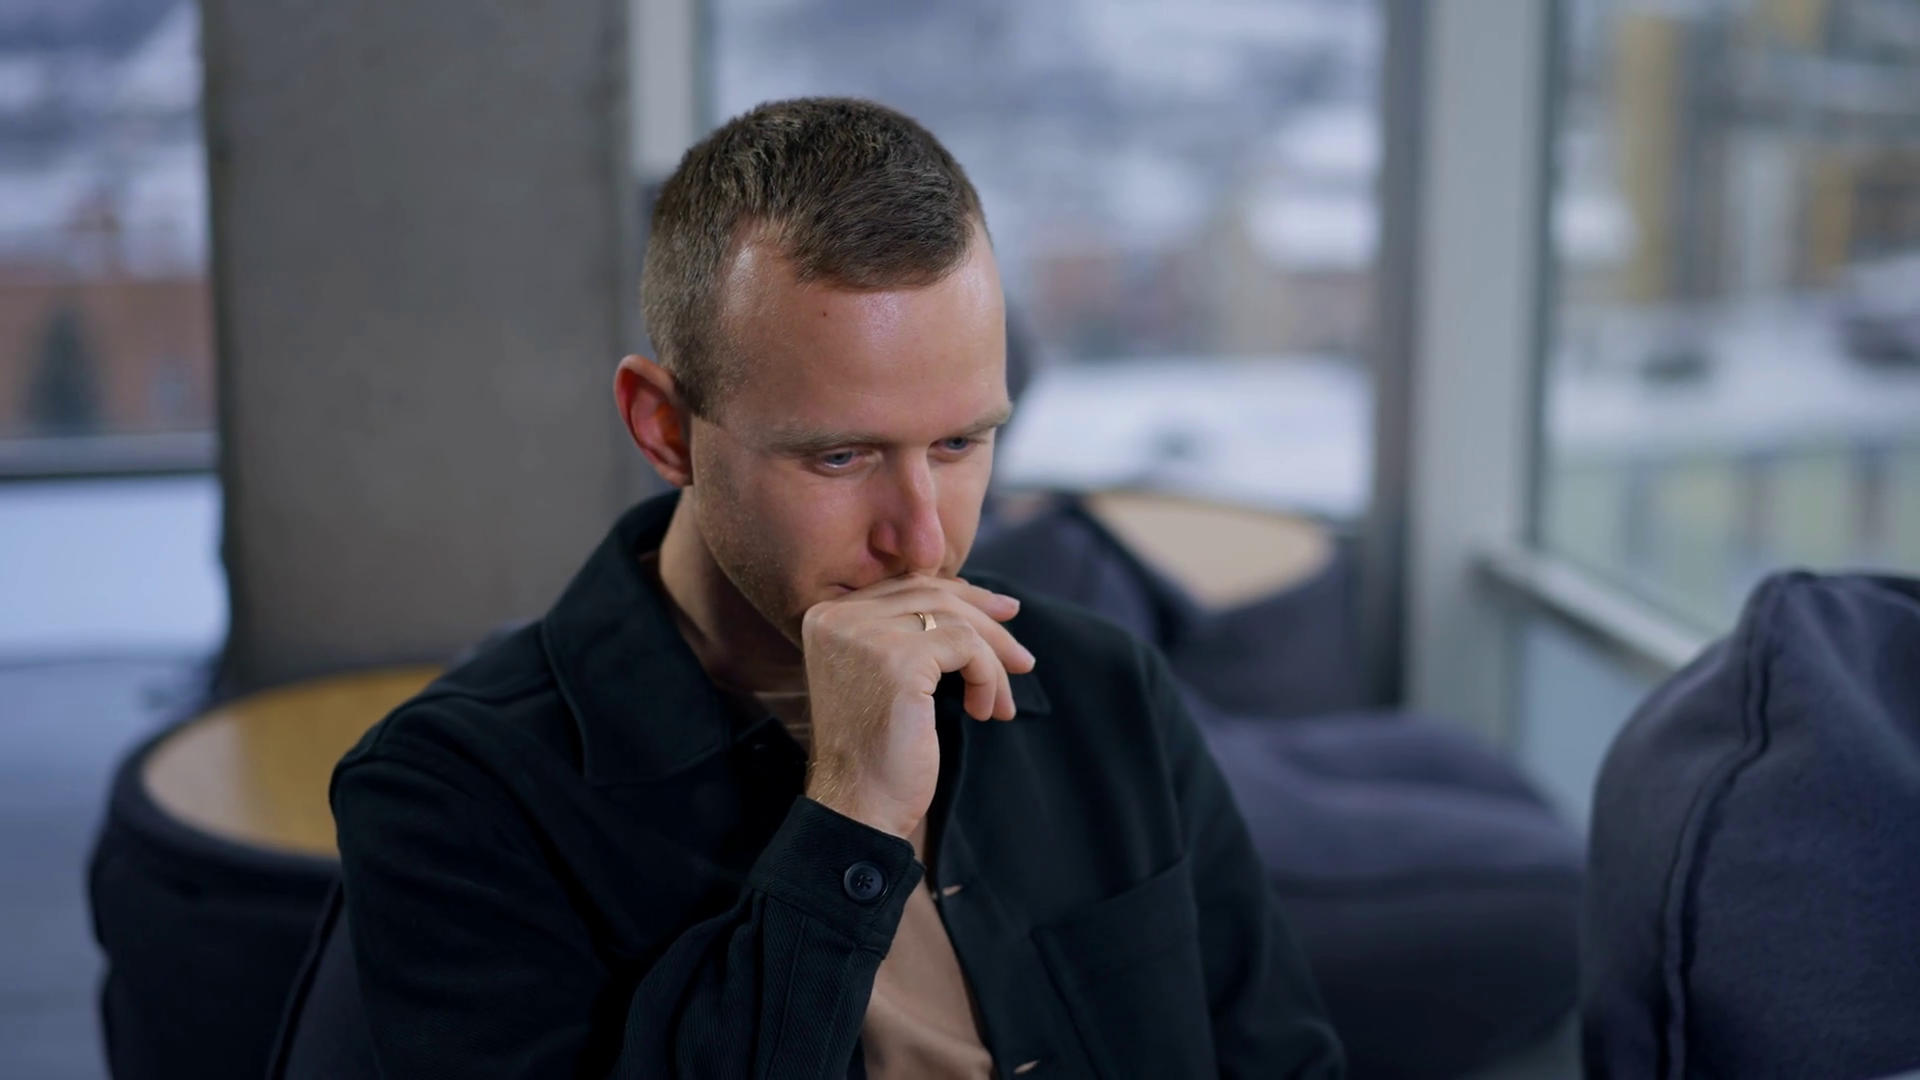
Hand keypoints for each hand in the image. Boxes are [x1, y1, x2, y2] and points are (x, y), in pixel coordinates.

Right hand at [801, 576, 1035, 838]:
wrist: (857, 805)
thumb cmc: (874, 749)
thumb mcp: (886, 675)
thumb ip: (908, 630)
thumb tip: (973, 595)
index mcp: (826, 615)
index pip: (907, 585)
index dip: (961, 596)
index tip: (1002, 614)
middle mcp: (838, 617)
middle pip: (933, 595)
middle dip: (987, 622)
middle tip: (1021, 656)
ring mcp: (865, 635)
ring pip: (955, 620)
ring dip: (992, 661)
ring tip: (1002, 701)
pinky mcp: (898, 660)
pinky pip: (966, 647)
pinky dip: (987, 677)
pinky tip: (983, 712)